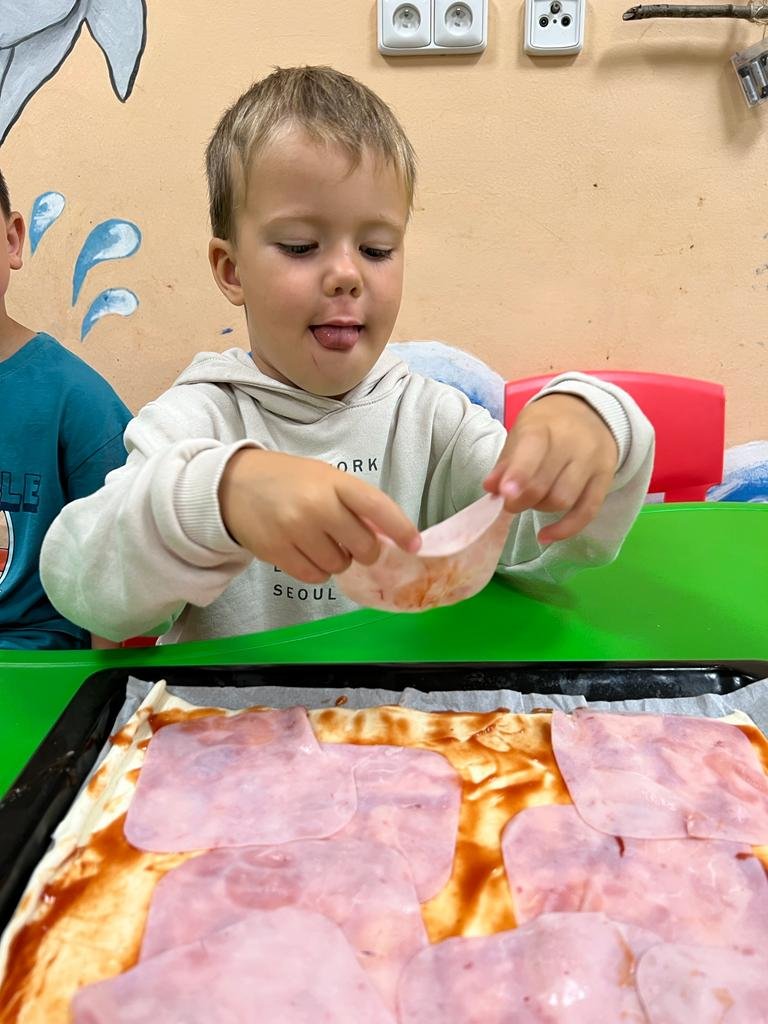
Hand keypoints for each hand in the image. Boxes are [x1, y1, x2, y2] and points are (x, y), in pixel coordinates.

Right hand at [219, 450, 420, 582]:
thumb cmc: (289, 481)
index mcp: (334, 482)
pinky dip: (317, 571)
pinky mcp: (278, 552)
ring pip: (340, 566)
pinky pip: (315, 576)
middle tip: (352, 542)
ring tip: (320, 542)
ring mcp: (296, 530)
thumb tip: (388, 536)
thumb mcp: (324, 478)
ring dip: (338, 560)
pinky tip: (306, 553)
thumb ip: (353, 502)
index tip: (414, 545)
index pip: (377, 507)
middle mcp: (317, 505)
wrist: (232, 486)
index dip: (401, 529)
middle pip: (364, 547)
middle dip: (365, 551)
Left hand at [483, 394, 618, 543]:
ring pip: (564, 500)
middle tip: (510, 503)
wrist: (591, 413)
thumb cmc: (547, 426)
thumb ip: (506, 462)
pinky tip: (545, 536)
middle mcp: (573, 443)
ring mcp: (592, 462)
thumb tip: (490, 488)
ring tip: (531, 502)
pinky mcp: (605, 480)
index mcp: (545, 426)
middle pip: (548, 483)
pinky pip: (588, 511)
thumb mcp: (521, 434)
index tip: (505, 494)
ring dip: (541, 509)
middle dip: (523, 500)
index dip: (519, 475)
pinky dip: (565, 529)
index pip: (534, 450)